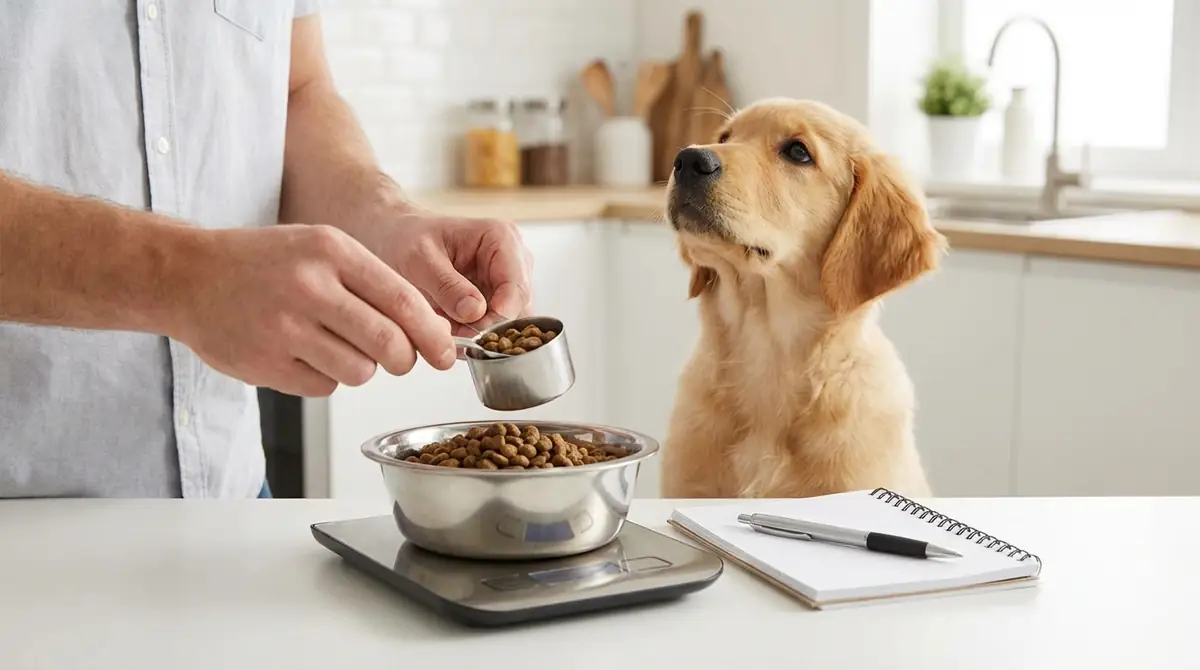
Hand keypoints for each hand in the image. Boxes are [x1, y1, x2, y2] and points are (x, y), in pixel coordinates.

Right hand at [173, 224, 456, 396]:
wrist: (187, 275)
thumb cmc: (265, 262)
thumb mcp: (320, 248)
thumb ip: (371, 282)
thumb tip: (426, 329)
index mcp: (331, 251)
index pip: (404, 301)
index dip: (433, 334)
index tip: (446, 351)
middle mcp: (309, 287)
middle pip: (388, 343)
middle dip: (405, 360)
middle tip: (401, 361)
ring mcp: (284, 328)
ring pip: (359, 370)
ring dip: (362, 368)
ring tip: (338, 347)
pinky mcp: (265, 364)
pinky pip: (324, 386)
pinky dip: (325, 378)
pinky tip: (304, 355)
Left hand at [376, 209, 533, 336]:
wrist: (398, 239)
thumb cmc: (409, 239)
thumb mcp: (419, 259)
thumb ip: (447, 286)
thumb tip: (476, 312)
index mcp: (501, 238)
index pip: (516, 286)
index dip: (500, 316)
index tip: (475, 334)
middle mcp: (513, 260)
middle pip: (518, 308)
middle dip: (488, 328)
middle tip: (456, 337)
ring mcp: (508, 282)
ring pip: (509, 323)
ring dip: (480, 334)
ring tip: (448, 330)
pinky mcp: (498, 300)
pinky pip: (495, 328)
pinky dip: (474, 335)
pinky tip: (451, 329)